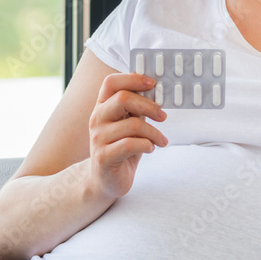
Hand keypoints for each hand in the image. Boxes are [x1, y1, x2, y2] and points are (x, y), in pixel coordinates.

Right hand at [87, 73, 167, 199]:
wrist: (106, 181)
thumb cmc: (121, 149)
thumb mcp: (129, 125)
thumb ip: (137, 109)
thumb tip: (157, 91)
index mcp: (102, 107)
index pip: (111, 83)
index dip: (132, 78)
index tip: (152, 84)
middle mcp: (97, 119)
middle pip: (123, 98)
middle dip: (149, 105)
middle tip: (163, 116)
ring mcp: (98, 138)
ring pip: (133, 124)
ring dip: (154, 132)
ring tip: (161, 141)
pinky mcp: (103, 157)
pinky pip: (130, 145)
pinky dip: (146, 145)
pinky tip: (150, 149)